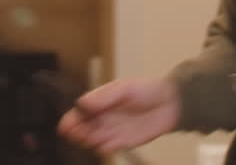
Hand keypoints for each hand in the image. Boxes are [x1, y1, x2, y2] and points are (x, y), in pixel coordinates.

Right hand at [57, 78, 179, 154]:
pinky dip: (104, 147)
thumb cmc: (146, 91)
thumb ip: (104, 97)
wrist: (170, 104)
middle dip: (77, 132)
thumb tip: (82, 103)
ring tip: (92, 137)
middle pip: (82, 128)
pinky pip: (108, 147)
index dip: (71, 120)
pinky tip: (106, 144)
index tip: (66, 126)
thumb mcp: (124, 88)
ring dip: (89, 140)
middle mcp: (104, 117)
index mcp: (100, 102)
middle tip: (79, 132)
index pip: (80, 112)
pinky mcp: (123, 142)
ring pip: (92, 139)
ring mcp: (112, 130)